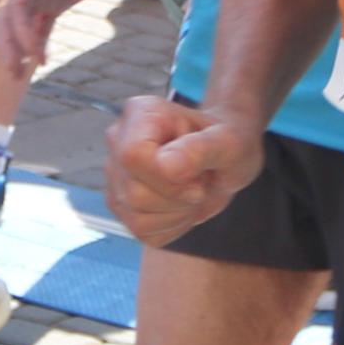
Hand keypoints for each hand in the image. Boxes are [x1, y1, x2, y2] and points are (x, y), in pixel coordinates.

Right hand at [108, 94, 261, 248]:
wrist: (223, 158)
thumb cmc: (226, 142)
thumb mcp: (228, 142)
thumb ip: (199, 149)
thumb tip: (168, 166)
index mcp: (140, 114)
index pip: (133, 157)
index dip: (166, 178)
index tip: (197, 176)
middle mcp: (118, 141)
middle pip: (134, 193)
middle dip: (178, 198)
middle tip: (200, 181)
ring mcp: (115, 173)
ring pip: (135, 217)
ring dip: (176, 214)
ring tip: (191, 190)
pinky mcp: (120, 202)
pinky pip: (141, 231)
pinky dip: (170, 226)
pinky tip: (182, 205)